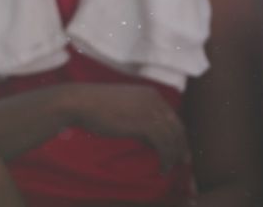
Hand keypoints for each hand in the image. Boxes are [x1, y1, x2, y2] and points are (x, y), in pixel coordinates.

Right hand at [67, 83, 188, 171]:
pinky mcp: (144, 123)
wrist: (80, 102)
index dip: (178, 134)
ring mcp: (150, 110)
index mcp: (151, 94)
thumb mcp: (124, 109)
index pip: (172, 117)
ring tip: (168, 168)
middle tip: (182, 161)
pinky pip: (163, 144)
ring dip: (173, 155)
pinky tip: (162, 167)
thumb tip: (152, 141)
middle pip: (177, 126)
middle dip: (181, 146)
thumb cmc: (95, 106)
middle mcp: (155, 100)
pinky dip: (165, 157)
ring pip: (172, 137)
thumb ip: (140, 121)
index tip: (178, 149)